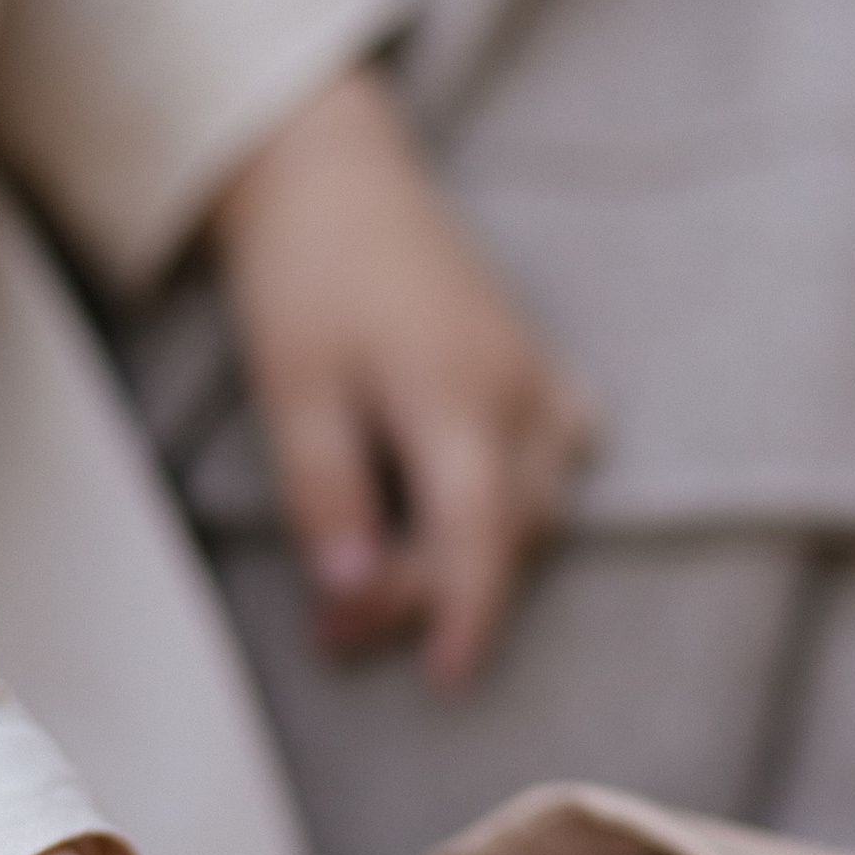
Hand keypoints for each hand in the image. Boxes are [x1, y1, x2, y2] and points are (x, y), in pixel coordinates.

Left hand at [211, 72, 594, 688]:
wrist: (329, 175)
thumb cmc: (303, 277)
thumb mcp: (292, 390)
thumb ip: (326, 493)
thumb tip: (354, 591)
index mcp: (455, 395)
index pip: (480, 535)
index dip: (464, 615)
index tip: (443, 679)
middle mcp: (515, 389)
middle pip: (504, 530)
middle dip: (429, 593)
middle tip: (335, 628)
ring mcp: (534, 372)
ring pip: (537, 498)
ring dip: (473, 550)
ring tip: (382, 572)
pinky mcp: (533, 358)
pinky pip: (562, 442)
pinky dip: (528, 488)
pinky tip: (479, 498)